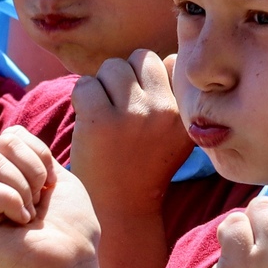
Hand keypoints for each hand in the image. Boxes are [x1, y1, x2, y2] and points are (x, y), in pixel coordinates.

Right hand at [0, 126, 100, 267]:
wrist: (72, 259)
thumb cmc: (72, 224)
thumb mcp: (58, 177)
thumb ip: (33, 153)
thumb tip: (12, 134)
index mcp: (9, 175)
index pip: (12, 135)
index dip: (39, 152)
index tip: (52, 182)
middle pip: (3, 143)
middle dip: (34, 168)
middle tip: (41, 199)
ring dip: (24, 187)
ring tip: (31, 213)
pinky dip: (13, 202)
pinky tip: (21, 224)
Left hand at [69, 50, 190, 212]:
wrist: (120, 209)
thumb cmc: (143, 166)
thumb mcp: (176, 134)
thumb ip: (174, 98)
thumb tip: (166, 58)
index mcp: (186, 114)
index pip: (173, 63)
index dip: (154, 78)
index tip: (146, 101)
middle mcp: (164, 111)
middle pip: (141, 58)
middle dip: (127, 76)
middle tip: (120, 107)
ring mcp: (132, 115)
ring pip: (112, 67)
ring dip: (102, 85)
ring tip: (105, 115)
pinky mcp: (100, 121)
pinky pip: (85, 84)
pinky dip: (81, 98)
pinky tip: (88, 121)